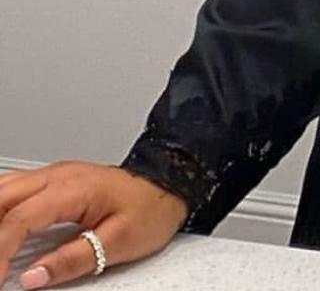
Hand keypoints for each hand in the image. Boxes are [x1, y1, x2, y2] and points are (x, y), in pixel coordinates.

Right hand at [0, 161, 188, 288]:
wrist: (170, 184)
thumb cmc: (151, 208)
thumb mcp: (118, 241)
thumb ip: (73, 260)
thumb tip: (32, 277)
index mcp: (74, 188)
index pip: (20, 219)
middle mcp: (59, 175)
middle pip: (2, 197)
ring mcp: (54, 175)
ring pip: (3, 189)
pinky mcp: (54, 182)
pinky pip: (13, 191)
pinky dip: (0, 212)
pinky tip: (1, 233)